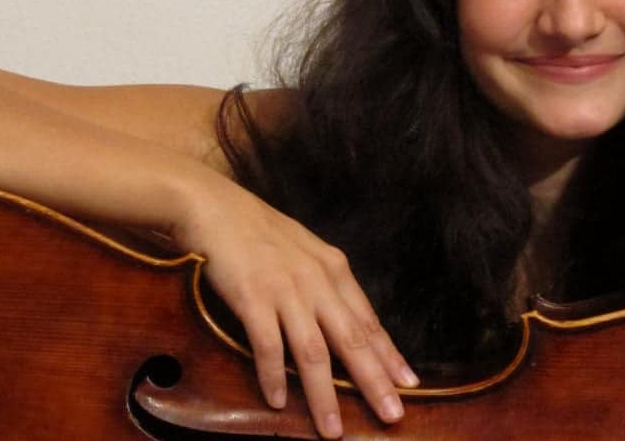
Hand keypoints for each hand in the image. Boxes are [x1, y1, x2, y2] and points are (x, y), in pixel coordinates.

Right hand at [174, 181, 417, 438]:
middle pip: (351, 340)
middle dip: (373, 382)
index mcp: (333, 269)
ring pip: (313, 352)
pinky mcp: (252, 297)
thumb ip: (324, 280)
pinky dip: (273, 375)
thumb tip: (342, 315)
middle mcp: (315, 281)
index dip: (388, 354)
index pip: (368, 320)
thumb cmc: (257, 229)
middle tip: (392, 416)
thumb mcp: (304, 249)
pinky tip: (277, 402)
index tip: (409, 383)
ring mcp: (284, 290)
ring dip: (324, 395)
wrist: (215, 207)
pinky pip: (267, 345)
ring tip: (333, 429)